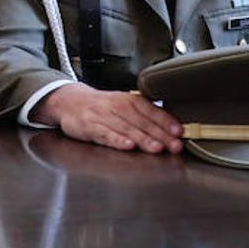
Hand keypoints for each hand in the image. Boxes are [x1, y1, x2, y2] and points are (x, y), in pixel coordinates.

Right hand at [32, 83, 182, 153]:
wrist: (69, 101)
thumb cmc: (102, 106)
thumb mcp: (123, 104)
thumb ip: (145, 116)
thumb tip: (173, 129)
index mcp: (128, 99)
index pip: (150, 109)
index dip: (166, 121)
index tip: (179, 132)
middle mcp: (117, 105)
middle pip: (141, 121)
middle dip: (160, 134)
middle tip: (174, 145)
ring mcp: (102, 116)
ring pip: (125, 128)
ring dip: (142, 138)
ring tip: (156, 148)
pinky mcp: (89, 126)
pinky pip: (104, 133)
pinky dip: (117, 140)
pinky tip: (127, 146)